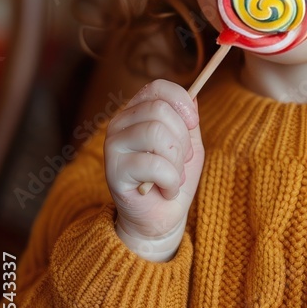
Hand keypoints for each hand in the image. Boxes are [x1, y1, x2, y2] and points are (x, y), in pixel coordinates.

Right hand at [104, 79, 205, 259]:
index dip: (181, 101)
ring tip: (173, 177)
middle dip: (182, 139)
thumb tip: (193, 95)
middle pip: (160, 110)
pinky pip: (154, 164)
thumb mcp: (188, 145)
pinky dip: (171, 180)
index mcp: (137, 112)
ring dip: (176, 161)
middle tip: (180, 161)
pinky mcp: (113, 171)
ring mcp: (113, 145)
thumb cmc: (173, 179)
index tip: (193, 123)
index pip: (157, 88)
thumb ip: (188, 121)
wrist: (160, 219)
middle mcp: (120, 124)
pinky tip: (166, 189)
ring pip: (157, 133)